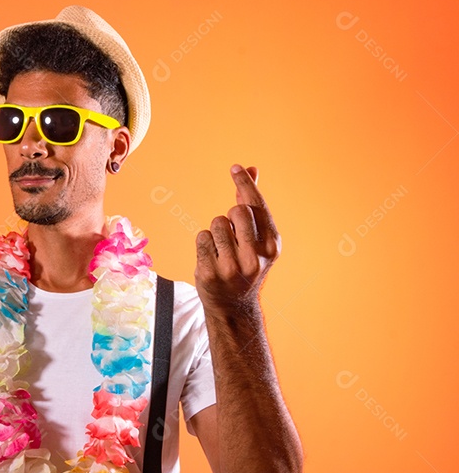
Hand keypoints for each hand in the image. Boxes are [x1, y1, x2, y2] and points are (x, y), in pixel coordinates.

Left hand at [195, 164, 281, 313]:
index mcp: (271, 245)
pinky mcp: (210, 274)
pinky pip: (201, 237)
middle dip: (230, 216)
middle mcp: (255, 257)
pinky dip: (204, 243)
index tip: (235, 167)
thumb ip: (253, 204)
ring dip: (215, 232)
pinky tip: (211, 258)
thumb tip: (251, 168)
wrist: (233, 305)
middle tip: (232, 234)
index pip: (257, 206)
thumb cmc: (245, 263)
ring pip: (216, 223)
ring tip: (222, 250)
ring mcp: (232, 267)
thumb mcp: (256, 237)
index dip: (245, 184)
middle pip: (236, 210)